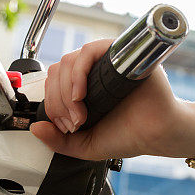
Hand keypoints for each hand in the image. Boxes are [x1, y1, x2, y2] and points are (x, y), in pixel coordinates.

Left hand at [29, 38, 189, 160]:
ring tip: (80, 112)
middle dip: (58, 100)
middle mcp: (96, 72)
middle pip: (60, 70)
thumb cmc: (129, 136)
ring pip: (71, 60)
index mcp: (86, 88)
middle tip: (75, 121)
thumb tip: (36, 127)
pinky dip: (79, 70)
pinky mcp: (121, 55)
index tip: (66, 125)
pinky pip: (92, 50)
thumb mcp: (85, 144)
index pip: (56, 83)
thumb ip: (58, 141)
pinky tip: (81, 94)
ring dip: (66, 89)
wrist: (158, 133)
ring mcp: (108, 62)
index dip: (53, 104)